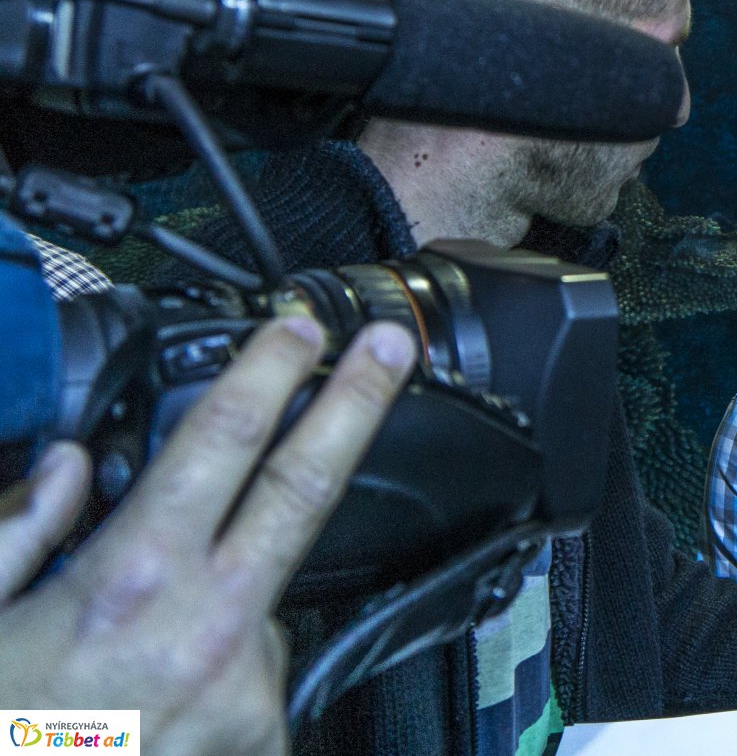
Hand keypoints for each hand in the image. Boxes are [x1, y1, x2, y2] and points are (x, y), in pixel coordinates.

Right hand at [0, 317, 415, 755]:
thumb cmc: (1, 730)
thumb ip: (17, 533)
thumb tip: (70, 468)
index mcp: (131, 584)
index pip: (222, 439)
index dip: (270, 369)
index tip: (301, 326)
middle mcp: (207, 626)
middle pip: (307, 484)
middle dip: (357, 401)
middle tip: (391, 346)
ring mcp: (246, 686)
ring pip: (264, 593)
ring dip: (225, 594)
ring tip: (139, 654)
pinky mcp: (262, 734)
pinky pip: (254, 668)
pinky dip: (219, 662)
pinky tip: (158, 696)